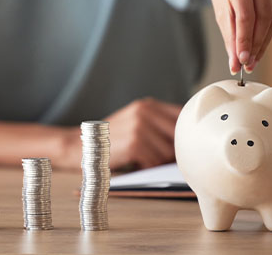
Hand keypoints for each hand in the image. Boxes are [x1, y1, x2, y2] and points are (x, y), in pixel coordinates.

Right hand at [61, 98, 180, 170]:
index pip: (183, 115)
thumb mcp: (135, 122)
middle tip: (161, 157)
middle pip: (179, 136)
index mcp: (148, 105)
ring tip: (143, 159)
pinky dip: (148, 167)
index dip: (187, 133)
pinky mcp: (134, 143)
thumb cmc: (111, 140)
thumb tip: (190, 141)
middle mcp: (145, 111)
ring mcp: (140, 126)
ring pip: (169, 153)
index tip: (188, 144)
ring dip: (159, 161)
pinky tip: (136, 163)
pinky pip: (155, 162)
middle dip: (173, 151)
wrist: (81, 146)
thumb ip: (159, 125)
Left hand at [209, 0, 271, 74]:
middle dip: (256, 44)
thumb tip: (235, 63)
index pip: (245, 14)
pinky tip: (260, 40)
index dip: (245, 40)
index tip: (242, 60)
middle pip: (263, 16)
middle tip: (249, 63)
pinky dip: (268, 29)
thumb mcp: (219, 7)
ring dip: (263, 41)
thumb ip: (228, 35)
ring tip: (254, 58)